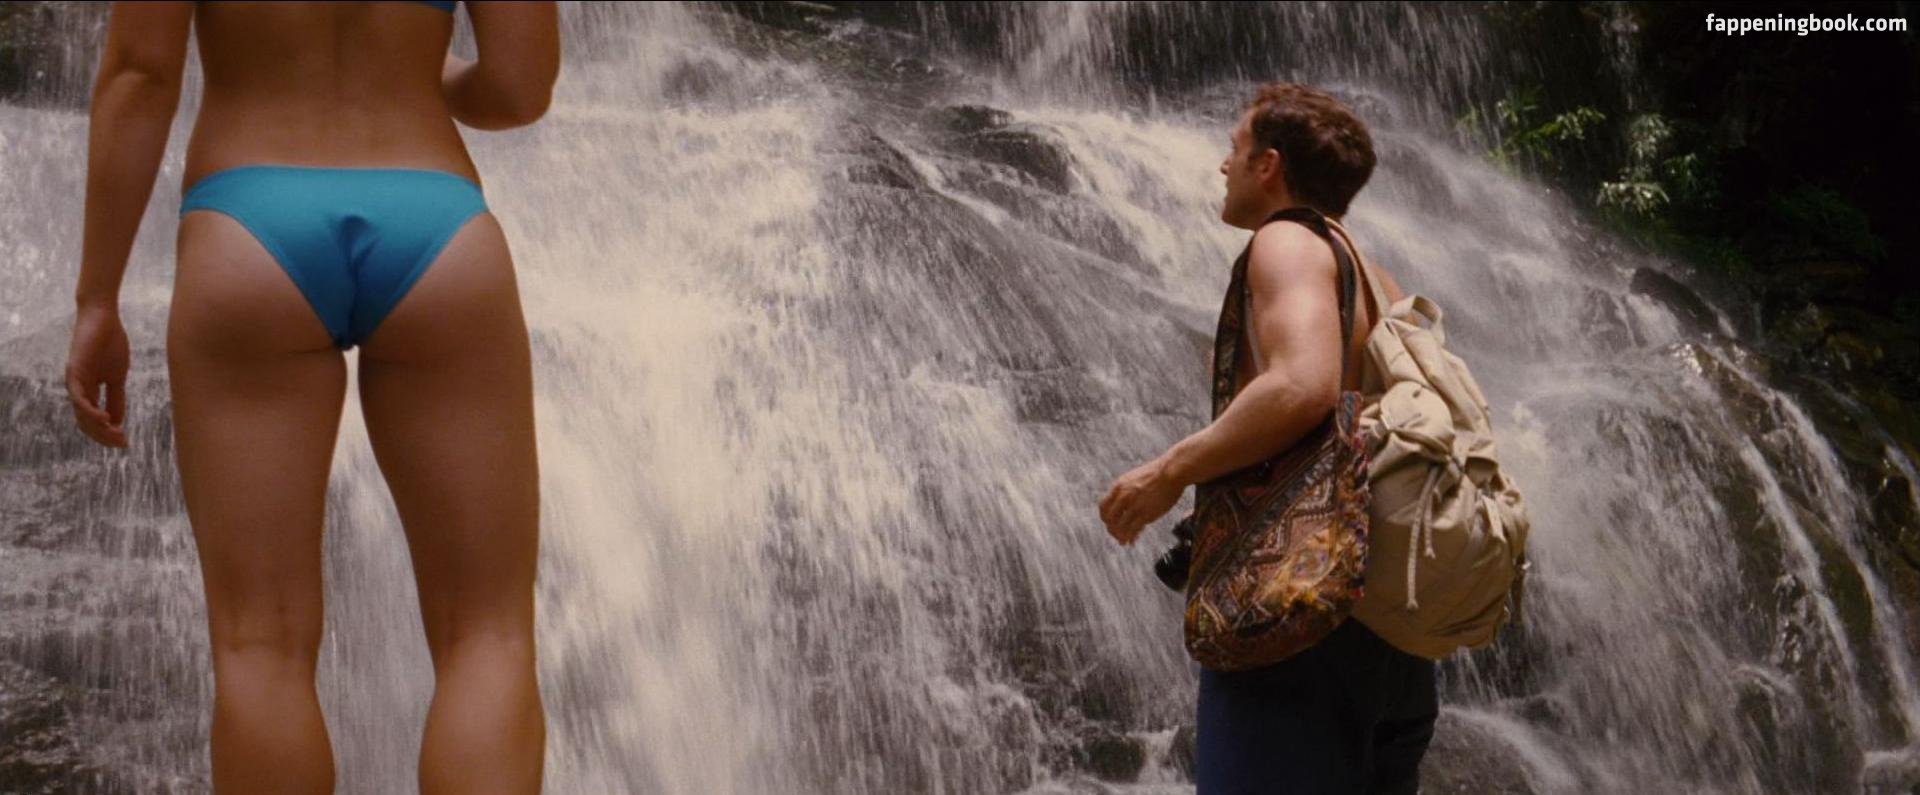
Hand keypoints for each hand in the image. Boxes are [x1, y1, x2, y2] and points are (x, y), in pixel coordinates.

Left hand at [65, 303, 129, 447]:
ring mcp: (74, 381)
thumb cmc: (110, 342)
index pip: (94, 420)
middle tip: (122, 443)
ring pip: (82, 414)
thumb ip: (116, 398)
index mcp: (88, 390)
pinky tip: (106, 419)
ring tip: (116, 434)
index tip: (125, 441)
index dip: (107, 433)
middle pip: (86, 422)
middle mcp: (78, 389)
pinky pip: (80, 399)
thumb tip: (118, 420)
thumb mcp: (118, 376)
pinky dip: (91, 412)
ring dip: (99, 428)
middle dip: (104, 436)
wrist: (103, 318)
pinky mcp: (74, 372)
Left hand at [1099, 457, 1184, 545]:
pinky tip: (1132, 541)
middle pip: (1108, 519)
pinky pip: (1132, 530)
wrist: (1171, 471)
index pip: (1103, 507)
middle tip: (1116, 535)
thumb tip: (1125, 506)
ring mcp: (1134, 505)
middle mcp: (1123, 496)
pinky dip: (1130, 537)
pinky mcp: (1145, 513)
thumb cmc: (1157, 474)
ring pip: (1119, 527)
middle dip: (1111, 529)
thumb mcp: (1135, 479)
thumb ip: (1127, 491)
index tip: (1110, 523)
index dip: (1105, 518)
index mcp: (1118, 487)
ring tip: (1124, 541)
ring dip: (1120, 536)